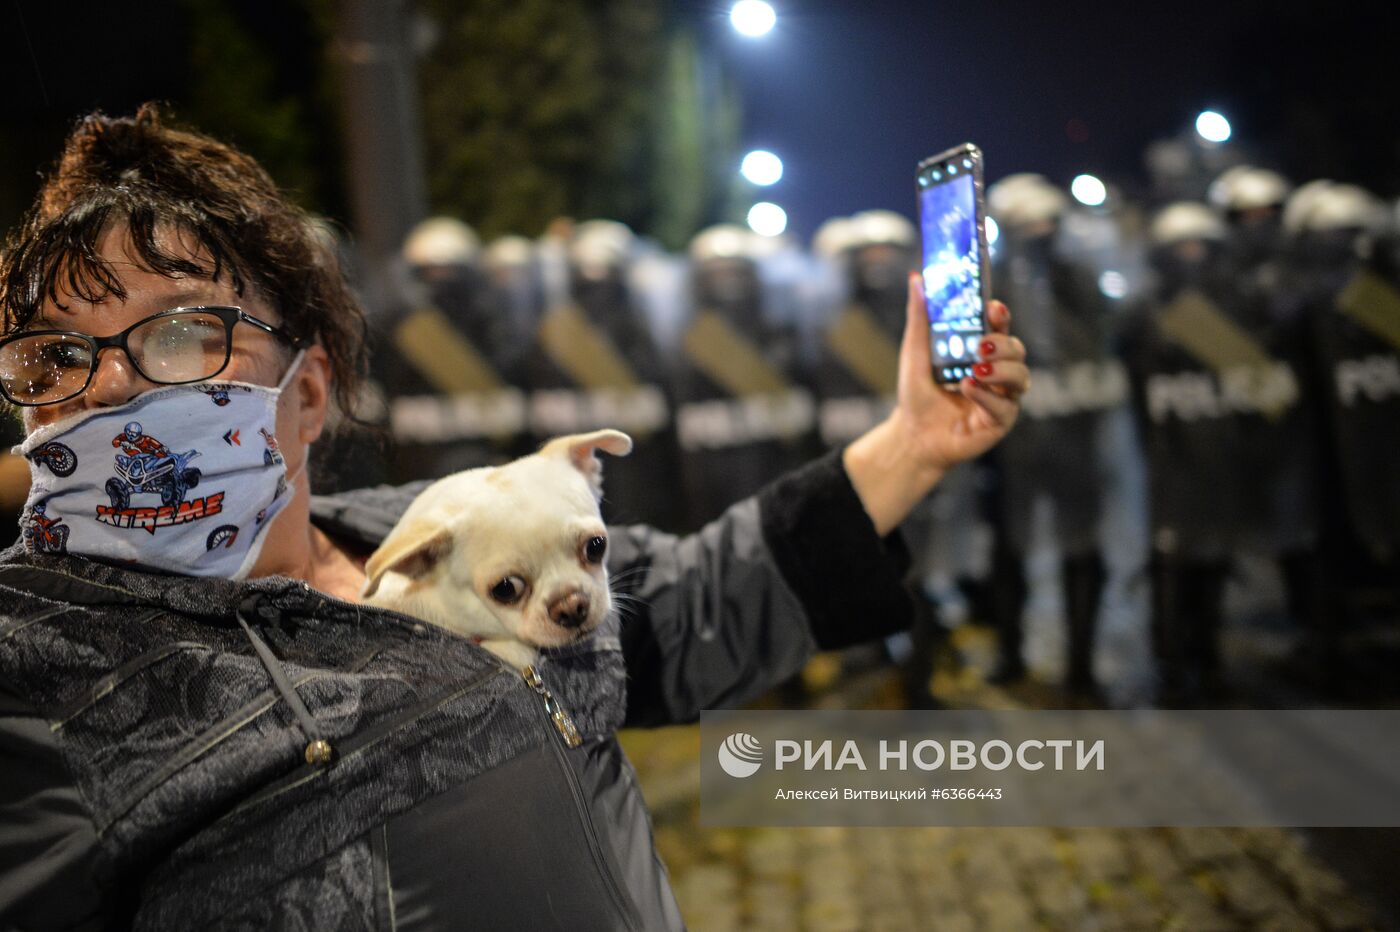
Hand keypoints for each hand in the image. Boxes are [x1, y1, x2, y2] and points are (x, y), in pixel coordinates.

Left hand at [894, 272, 1027, 471]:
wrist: (912, 435)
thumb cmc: (917, 393)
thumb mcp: (915, 352)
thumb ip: (920, 317)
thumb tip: (916, 278)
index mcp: (981, 352)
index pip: (1000, 328)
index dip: (1001, 316)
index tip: (993, 307)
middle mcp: (997, 372)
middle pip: (1017, 350)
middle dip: (1003, 344)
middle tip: (981, 345)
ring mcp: (1002, 397)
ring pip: (1021, 377)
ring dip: (1001, 370)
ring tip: (976, 370)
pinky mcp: (1000, 421)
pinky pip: (1005, 406)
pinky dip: (987, 395)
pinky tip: (968, 388)